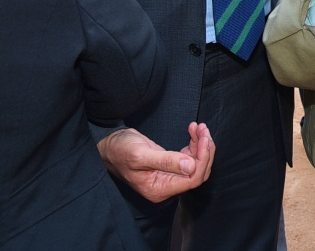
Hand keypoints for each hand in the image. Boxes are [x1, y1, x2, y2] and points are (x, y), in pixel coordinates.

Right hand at [98, 123, 214, 202]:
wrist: (109, 145)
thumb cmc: (120, 151)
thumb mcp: (141, 155)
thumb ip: (166, 161)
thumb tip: (190, 166)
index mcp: (159, 188)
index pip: (192, 179)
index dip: (202, 159)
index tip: (203, 138)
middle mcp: (166, 185)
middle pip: (198, 172)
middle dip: (205, 150)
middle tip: (203, 129)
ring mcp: (169, 175)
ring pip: (196, 163)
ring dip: (201, 144)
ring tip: (199, 127)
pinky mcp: (170, 164)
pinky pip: (189, 156)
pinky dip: (194, 143)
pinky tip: (192, 130)